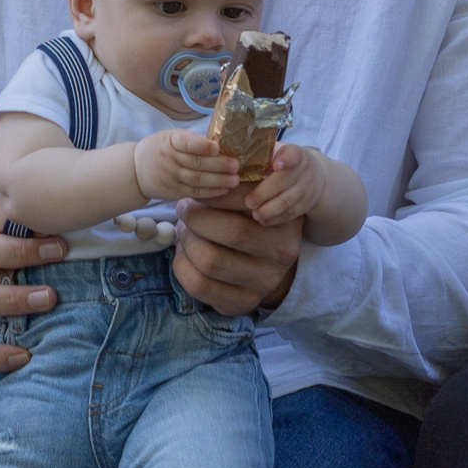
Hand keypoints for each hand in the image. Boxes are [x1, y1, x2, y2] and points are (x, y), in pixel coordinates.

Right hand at [134, 130, 242, 201]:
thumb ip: (191, 140)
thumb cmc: (160, 149)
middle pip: (196, 163)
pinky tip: (223, 190)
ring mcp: (171, 177)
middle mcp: (170, 159)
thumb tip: (220, 143)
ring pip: (197, 180)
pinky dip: (210, 192)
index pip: (186, 142)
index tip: (216, 147)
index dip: (202, 145)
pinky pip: (194, 192)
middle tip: (236, 165)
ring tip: (235, 180)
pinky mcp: (173, 191)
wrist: (135, 170)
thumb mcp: (171, 137)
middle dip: (218, 165)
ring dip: (218, 181)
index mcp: (171, 141)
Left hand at [171, 191, 303, 314]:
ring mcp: (262, 282)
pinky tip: (185, 252)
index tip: (197, 191)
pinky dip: (181, 264)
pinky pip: (198, 284)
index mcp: (285, 222)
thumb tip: (207, 165)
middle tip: (185, 208)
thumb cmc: (254, 222)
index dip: (214, 192)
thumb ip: (241, 183)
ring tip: (184, 229)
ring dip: (187, 240)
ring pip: (210, 260)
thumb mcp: (259, 199)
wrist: (268, 264)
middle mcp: (280, 254)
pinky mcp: (241, 302)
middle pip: (230, 231)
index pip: (247, 199)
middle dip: (196, 216)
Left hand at [244, 143, 323, 229]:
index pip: (292, 155)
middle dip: (264, 194)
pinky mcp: (306, 204)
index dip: (285, 160)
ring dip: (269, 210)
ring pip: (287, 201)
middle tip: (248, 202)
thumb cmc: (284, 161)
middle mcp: (303, 171)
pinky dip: (276, 219)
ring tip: (255, 214)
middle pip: (283, 183)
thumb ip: (261, 156)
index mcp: (294, 154)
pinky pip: (291, 213)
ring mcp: (306, 188)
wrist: (315, 175)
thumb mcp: (277, 152)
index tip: (276, 165)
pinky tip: (263, 221)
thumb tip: (231, 164)